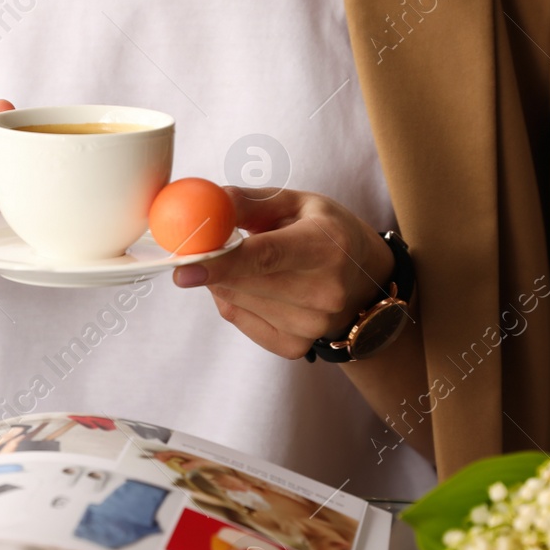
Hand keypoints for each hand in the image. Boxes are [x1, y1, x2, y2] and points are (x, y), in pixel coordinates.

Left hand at [172, 188, 396, 359]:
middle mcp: (323, 292)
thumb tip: (209, 203)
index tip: (183, 269)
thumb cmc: (329, 233)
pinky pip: (240, 320)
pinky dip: (233, 298)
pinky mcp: (296, 347)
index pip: (266, 257)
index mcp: (326, 246)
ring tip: (246, 262)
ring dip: (223, 279)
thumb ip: (251, 202)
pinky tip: (252, 284)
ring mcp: (311, 325)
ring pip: (236, 301)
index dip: (222, 263)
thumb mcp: (298, 204)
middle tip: (204, 243)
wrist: (366, 282)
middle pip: (243, 281)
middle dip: (213, 262)